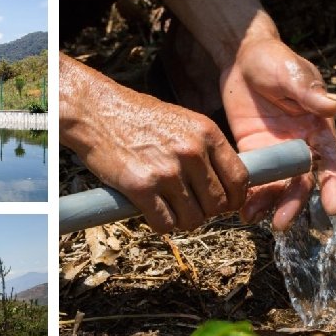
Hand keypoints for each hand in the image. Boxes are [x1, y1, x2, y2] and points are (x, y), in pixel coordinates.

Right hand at [61, 53, 248, 232]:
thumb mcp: (182, 121)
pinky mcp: (141, 188)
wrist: (95, 111)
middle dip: (205, 211)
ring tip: (167, 207)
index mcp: (206, 134)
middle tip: (188, 205)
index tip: (223, 205)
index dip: (234, 199)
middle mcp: (191, 153)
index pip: (239, 179)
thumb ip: (204, 148)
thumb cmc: (136, 117)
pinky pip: (165, 224)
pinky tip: (151, 211)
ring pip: (192, 219)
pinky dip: (160, 224)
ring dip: (182, 220)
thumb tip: (223, 182)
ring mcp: (167, 172)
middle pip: (217, 204)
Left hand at [220, 37, 335, 230]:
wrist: (241, 60)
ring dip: (267, 205)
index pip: (331, 163)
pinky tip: (237, 205)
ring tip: (251, 217)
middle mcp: (299, 146)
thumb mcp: (293, 75)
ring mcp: (274, 152)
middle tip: (281, 223)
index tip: (331, 208)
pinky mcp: (251, 152)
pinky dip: (247, 192)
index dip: (333, 186)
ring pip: (275, 186)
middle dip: (292, 204)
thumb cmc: (274, 62)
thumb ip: (310, 94)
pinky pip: (252, 177)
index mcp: (318, 129)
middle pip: (300, 182)